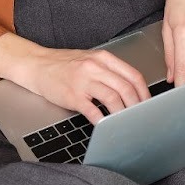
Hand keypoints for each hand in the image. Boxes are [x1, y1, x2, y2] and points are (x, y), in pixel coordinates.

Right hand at [13, 44, 150, 123]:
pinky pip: (92, 110)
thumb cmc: (63, 65)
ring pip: (113, 98)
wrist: (36, 65)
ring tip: (127, 122)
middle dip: (137, 105)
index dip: (145, 92)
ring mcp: (83, 81)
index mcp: (103, 58)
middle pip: (126, 87)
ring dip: (123, 113)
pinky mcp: (72, 95)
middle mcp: (95, 67)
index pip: (133, 75)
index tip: (148, 103)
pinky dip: (102, 120)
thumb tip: (130, 91)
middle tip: (141, 117)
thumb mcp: (89, 60)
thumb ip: (108, 72)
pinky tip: (106, 125)